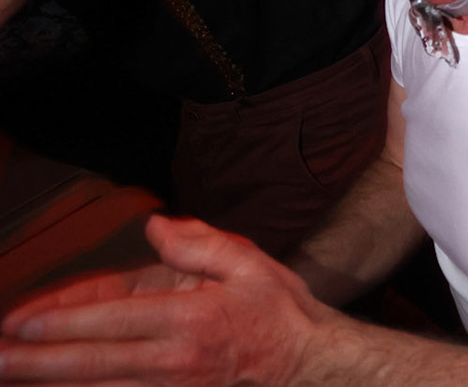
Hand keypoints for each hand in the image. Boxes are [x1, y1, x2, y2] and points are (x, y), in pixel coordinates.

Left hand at [0, 216, 327, 386]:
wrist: (309, 365)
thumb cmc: (278, 311)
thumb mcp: (249, 262)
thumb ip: (199, 243)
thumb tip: (154, 226)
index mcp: (190, 316)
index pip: (111, 317)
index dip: (61, 320)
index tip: (19, 322)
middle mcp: (173, 357)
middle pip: (90, 362)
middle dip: (35, 362)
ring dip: (48, 384)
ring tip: (10, 378)